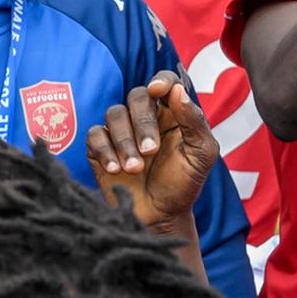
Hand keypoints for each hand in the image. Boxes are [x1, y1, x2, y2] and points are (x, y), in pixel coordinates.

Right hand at [89, 77, 220, 230]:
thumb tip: (178, 91)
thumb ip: (194, 122)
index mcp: (172, 113)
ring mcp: (121, 132)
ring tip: (134, 168)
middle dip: (143, 123)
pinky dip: (105, 151)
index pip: (165, 83)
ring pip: (114, 114)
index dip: (161, 81)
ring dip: (124, 141)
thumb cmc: (183, 183)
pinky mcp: (100, 148)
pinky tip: (116, 169)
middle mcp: (144, 117)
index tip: (157, 91)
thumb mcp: (201, 154)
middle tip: (151, 151)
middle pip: (136, 96)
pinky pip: (95, 135)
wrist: (160, 216)